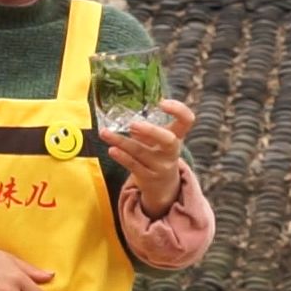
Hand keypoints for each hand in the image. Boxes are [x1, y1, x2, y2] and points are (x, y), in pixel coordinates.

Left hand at [99, 99, 194, 218]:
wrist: (163, 187)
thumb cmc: (157, 155)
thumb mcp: (158, 141)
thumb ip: (145, 129)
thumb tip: (127, 118)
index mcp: (177, 136)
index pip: (187, 120)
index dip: (179, 110)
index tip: (162, 102)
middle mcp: (172, 151)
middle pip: (168, 140)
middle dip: (151, 131)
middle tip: (133, 124)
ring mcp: (161, 166)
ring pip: (141, 152)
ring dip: (121, 142)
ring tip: (104, 133)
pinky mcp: (148, 177)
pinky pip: (133, 166)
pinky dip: (122, 157)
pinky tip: (111, 150)